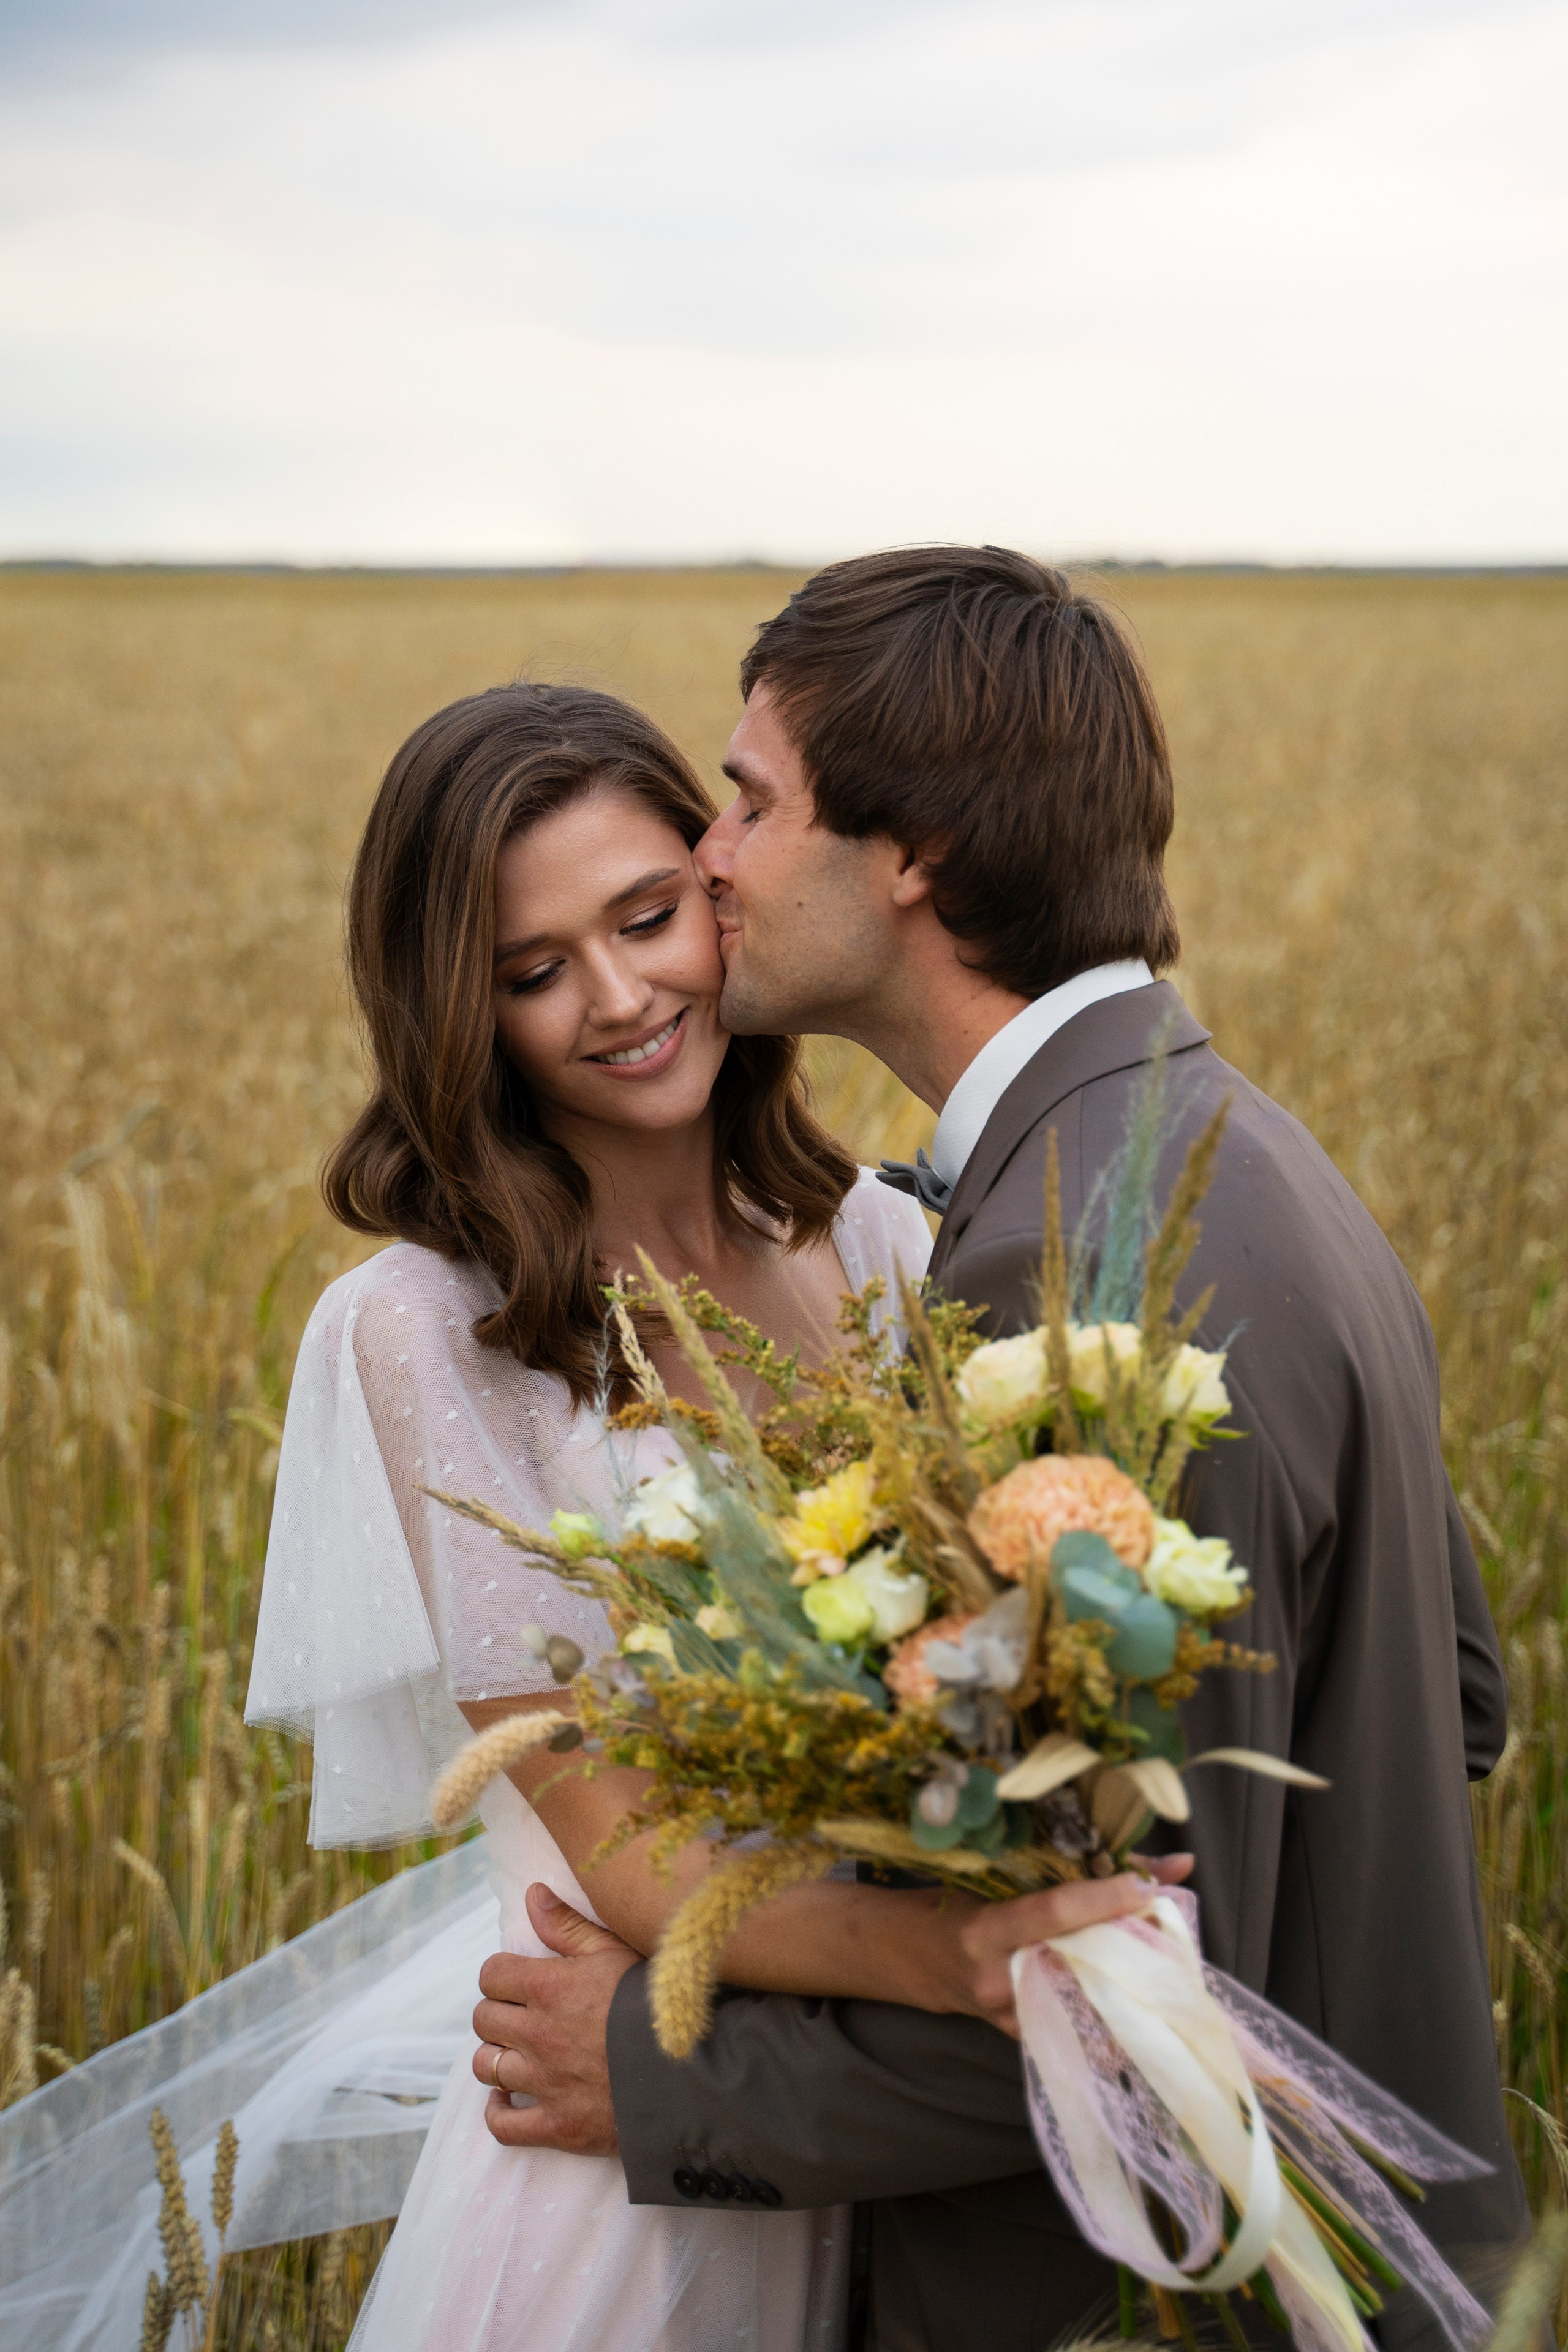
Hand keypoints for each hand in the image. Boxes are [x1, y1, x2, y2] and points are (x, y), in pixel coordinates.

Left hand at [472, 1883, 638, 2152]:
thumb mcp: (615, 1952)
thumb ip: (568, 1925)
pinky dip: (499, 2112)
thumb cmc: (655, 2002)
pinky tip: (509, 2099)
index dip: (501, 1975)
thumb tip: (532, 1894)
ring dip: (497, 2058)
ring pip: (486, 2067)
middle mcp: (537, 2034)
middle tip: (523, 2016)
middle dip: (498, 2013)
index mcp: (549, 1987)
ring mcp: (544, 2083)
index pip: (492, 1974)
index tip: (518, 1981)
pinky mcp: (556, 2125)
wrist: (692, 2069)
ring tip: (518, 2054)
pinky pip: (502, 2125)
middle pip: (484, 2019)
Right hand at [957, 1853, 1194, 2037]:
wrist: (908, 1958)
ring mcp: (1011, 2015)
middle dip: (1130, 1940)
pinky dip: (1106, 1995)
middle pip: (1081, 1960)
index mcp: (984, 1931)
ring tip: (1159, 1948)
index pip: (1053, 1913)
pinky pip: (1077, 2016)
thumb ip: (1059, 1867)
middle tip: (1166, 1918)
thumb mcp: (990, 1875)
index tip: (1143, 1885)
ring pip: (1087, 1996)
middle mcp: (998, 1979)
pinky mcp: (1022, 2034)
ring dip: (1126, 1971)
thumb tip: (1157, 1860)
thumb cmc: (952, 1903)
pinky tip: (1133, 1982)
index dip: (1103, 1898)